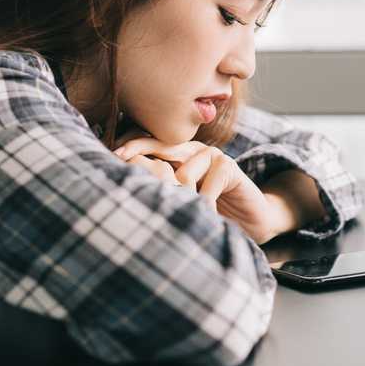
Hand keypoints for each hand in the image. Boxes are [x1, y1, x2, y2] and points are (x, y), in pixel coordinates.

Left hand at [112, 128, 282, 244]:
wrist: (251, 220)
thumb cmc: (212, 213)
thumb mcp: (182, 202)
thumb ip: (162, 191)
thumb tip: (126, 189)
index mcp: (178, 157)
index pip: (150, 144)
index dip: (132, 147)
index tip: (113, 156)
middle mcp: (193, 152)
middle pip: (162, 146)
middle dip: (140, 152)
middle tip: (121, 160)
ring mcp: (213, 156)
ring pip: (184, 173)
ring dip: (183, 198)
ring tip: (184, 214)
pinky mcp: (229, 167)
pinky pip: (208, 184)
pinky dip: (205, 204)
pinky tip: (206, 216)